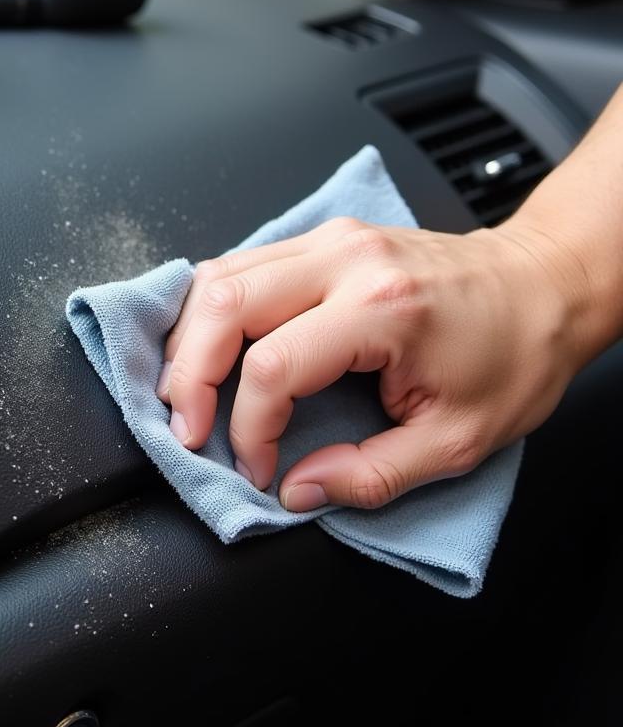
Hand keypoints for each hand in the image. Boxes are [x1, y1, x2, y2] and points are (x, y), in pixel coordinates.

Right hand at [157, 216, 588, 510]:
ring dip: (188, 338)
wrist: (541, 284)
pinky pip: (241, 264)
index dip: (248, 428)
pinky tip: (208, 346)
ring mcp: (330, 239)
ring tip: (185, 391)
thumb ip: (371, 475)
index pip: (273, 367)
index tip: (259, 466)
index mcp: (382, 309)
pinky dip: (210, 309)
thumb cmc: (513, 354)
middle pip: (224, 305)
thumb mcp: (459, 441)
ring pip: (219, 274)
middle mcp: (346, 260)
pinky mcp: (323, 238)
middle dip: (188, 375)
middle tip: (186, 427)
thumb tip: (297, 488)